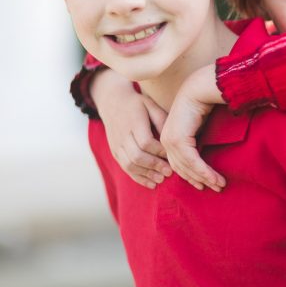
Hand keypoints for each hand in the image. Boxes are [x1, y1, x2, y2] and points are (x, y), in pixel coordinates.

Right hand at [91, 69, 172, 188]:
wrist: (112, 103)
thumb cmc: (138, 105)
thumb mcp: (150, 105)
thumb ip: (161, 120)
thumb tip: (173, 138)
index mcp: (133, 122)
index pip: (146, 142)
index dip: (159, 151)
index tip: (172, 156)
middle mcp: (122, 135)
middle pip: (137, 156)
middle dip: (154, 166)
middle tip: (169, 172)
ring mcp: (116, 145)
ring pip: (129, 164)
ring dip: (146, 174)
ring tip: (161, 180)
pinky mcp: (114, 152)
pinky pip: (125, 168)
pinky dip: (138, 177)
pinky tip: (151, 184)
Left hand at [162, 64, 225, 190]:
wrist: (199, 89)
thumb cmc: (201, 104)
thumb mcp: (196, 127)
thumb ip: (196, 141)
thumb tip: (204, 153)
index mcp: (168, 137)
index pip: (178, 163)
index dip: (191, 175)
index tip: (205, 184)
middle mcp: (166, 140)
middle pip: (181, 168)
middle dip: (199, 180)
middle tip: (215, 187)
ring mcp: (170, 141)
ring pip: (187, 167)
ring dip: (205, 178)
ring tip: (219, 185)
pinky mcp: (179, 140)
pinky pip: (192, 162)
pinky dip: (204, 172)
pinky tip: (215, 178)